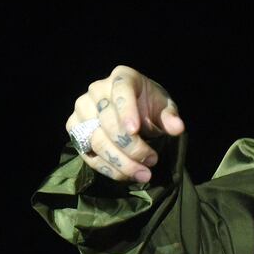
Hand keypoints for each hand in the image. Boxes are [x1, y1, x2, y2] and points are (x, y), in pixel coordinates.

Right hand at [64, 65, 184, 183]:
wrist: (133, 110)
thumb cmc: (150, 104)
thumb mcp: (164, 107)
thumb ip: (170, 116)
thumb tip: (177, 128)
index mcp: (122, 77)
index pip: (121, 92)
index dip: (126, 111)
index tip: (135, 130)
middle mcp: (97, 90)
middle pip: (107, 121)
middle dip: (130, 145)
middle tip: (151, 160)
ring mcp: (82, 110)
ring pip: (96, 140)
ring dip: (120, 161)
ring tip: (143, 173)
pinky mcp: (75, 131)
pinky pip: (88, 153)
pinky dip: (108, 168)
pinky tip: (126, 175)